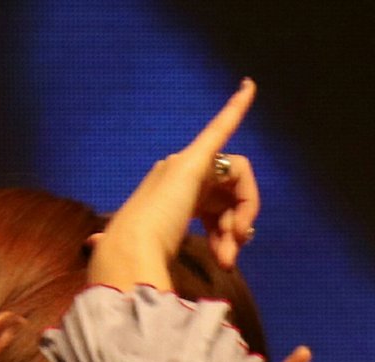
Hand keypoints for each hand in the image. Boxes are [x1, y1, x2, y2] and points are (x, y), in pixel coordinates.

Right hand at [89, 80, 263, 290]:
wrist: (129, 252)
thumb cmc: (137, 261)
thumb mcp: (155, 258)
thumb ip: (158, 254)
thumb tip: (126, 253)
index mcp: (172, 195)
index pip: (212, 206)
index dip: (224, 232)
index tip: (227, 260)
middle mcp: (178, 173)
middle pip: (230, 195)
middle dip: (237, 228)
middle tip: (230, 257)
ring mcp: (185, 164)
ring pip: (237, 182)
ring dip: (243, 215)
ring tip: (231, 247)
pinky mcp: (195, 160)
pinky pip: (221, 127)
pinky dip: (237, 108)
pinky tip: (249, 87)